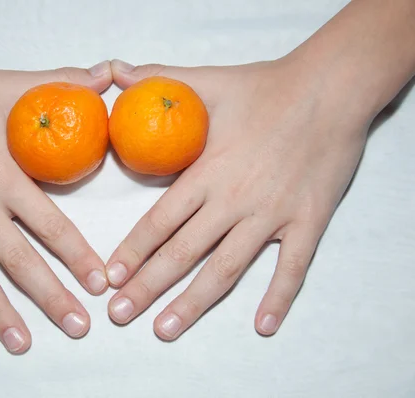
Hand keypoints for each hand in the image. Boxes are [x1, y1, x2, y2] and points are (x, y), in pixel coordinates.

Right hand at [0, 55, 111, 352]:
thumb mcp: (13, 84)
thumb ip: (61, 84)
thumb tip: (105, 76)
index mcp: (6, 176)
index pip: (51, 225)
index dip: (78, 256)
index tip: (99, 284)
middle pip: (19, 260)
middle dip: (51, 296)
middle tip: (77, 327)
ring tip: (22, 342)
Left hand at [105, 58, 370, 338]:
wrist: (330, 89)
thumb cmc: (266, 87)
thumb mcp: (208, 80)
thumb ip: (159, 80)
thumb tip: (115, 72)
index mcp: (207, 172)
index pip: (160, 221)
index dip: (133, 251)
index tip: (110, 278)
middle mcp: (234, 200)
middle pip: (183, 253)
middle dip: (147, 286)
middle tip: (120, 314)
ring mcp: (272, 214)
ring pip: (227, 268)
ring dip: (194, 303)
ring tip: (165, 329)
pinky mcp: (308, 220)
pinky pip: (294, 266)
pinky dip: (279, 297)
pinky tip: (263, 325)